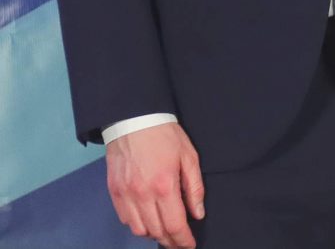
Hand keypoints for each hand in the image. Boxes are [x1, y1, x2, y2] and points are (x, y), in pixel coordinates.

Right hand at [105, 122, 204, 248]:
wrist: (134, 121)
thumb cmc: (165, 136)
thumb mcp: (189, 157)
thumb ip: (194, 188)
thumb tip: (198, 213)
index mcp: (164, 186)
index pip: (175, 225)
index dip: (183, 240)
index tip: (189, 245)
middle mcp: (142, 195)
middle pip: (156, 232)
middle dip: (170, 241)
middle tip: (180, 241)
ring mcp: (125, 195)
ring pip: (138, 229)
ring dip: (153, 235)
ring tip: (165, 231)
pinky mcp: (114, 192)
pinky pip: (125, 219)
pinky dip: (137, 224)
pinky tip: (147, 219)